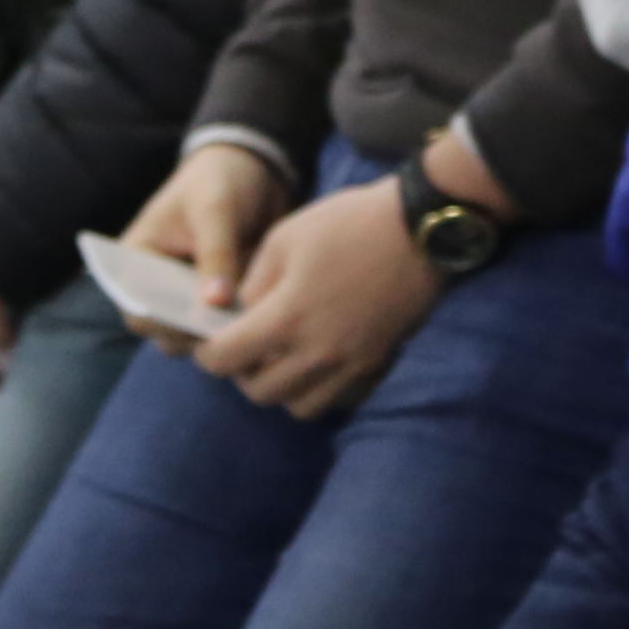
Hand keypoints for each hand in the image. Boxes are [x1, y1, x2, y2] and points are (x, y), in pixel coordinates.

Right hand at [119, 141, 291, 331]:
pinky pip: (226, 330)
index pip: (138, 312)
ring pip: (198, 339)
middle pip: (167, 335)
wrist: (251, 172)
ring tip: (253, 319)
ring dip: (223, 336)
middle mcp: (157, 288)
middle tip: (234, 326)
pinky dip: (242, 328)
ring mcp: (189, 299)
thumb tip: (215, 304)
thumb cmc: (218, 182)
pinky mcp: (219, 304)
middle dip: (198, 335)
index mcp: (136, 263)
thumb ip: (215, 254)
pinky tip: (266, 315)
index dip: (164, 325)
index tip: (200, 318)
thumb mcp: (216, 210)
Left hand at [194, 177, 436, 419]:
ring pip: (297, 406)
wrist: (420, 229)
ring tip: (280, 357)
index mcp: (286, 317)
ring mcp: (350, 363)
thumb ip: (254, 283)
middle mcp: (317, 352)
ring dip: (280, 388)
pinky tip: (315, 360)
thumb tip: (240, 313)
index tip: (209, 341)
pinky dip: (316, 389)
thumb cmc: (348, 223)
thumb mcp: (284, 238)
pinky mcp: (375, 363)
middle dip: (242, 373)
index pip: (227, 359)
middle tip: (244, 348)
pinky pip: (334, 399)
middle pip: (260, 392)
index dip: (208, 354)